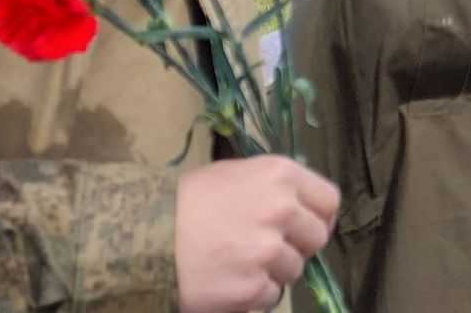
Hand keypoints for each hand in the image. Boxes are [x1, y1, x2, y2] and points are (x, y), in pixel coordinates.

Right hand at [177, 157, 339, 312]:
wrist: (141, 236)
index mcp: (281, 175)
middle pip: (317, 238)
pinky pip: (271, 295)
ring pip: (294, 270)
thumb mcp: (235, 175)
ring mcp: (267, 251)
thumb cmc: (185, 201)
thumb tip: (300, 207)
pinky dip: (253, 293)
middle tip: (267, 249)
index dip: (318, 217)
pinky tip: (228, 279)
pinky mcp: (251, 288)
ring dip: (272, 271)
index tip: (304, 227)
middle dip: (297, 246)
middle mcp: (281, 210)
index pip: (329, 201)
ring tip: (238, 262)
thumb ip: (273, 188)